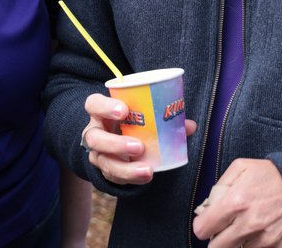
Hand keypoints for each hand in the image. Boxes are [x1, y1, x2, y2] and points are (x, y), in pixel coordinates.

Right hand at [79, 93, 196, 185]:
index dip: (105, 107)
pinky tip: (145, 177)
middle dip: (115, 143)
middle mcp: (94, 131)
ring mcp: (97, 153)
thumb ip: (163, 117)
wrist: (117, 141)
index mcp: (100, 112)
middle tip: (139, 146)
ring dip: (124, 168)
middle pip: (93, 137)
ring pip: (102, 161)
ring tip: (147, 169)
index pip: (94, 104)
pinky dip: (130, 178)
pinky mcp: (104, 169)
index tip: (124, 110)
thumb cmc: (131, 122)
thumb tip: (189, 125)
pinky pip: (113, 177)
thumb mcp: (142, 115)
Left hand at [192, 159, 281, 247]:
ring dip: (236, 242)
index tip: (207, 222)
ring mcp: (264, 239)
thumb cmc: (272, 175)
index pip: (203, 229)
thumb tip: (206, 207)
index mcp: (235, 202)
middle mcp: (248, 224)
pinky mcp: (278, 247)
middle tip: (223, 228)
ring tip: (244, 227)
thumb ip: (219, 186)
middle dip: (216, 238)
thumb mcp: (241, 167)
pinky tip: (259, 232)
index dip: (202, 225)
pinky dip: (255, 245)